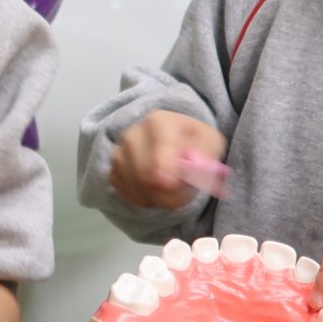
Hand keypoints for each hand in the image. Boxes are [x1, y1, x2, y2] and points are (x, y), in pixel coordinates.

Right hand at [109, 112, 227, 209]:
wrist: (172, 137)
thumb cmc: (193, 141)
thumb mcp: (210, 142)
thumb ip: (204, 156)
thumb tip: (189, 170)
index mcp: (159, 122)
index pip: (158, 153)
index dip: (165, 175)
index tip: (172, 185)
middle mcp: (133, 134)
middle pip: (144, 175)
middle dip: (165, 194)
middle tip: (181, 199)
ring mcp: (119, 152)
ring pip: (134, 186)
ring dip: (154, 199)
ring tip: (169, 194)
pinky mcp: (112, 168)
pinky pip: (124, 191)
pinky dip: (141, 200)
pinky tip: (154, 193)